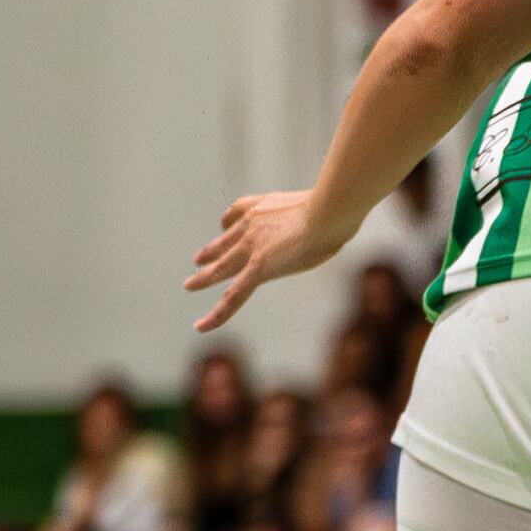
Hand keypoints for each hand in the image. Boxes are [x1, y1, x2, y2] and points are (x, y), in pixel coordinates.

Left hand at [185, 190, 346, 332]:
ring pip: (222, 267)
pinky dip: (217, 313)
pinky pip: (234, 295)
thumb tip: (341, 213)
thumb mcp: (322, 204)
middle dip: (211, 252)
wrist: (327, 210)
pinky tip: (201, 326)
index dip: (228, 223)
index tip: (223, 227)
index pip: (236, 213)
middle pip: (225, 242)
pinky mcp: (258, 269)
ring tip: (190, 285)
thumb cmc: (335, 207)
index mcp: (263, 208)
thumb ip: (321, 210)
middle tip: (198, 259)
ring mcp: (251, 248)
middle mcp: (250, 226)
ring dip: (204, 276)